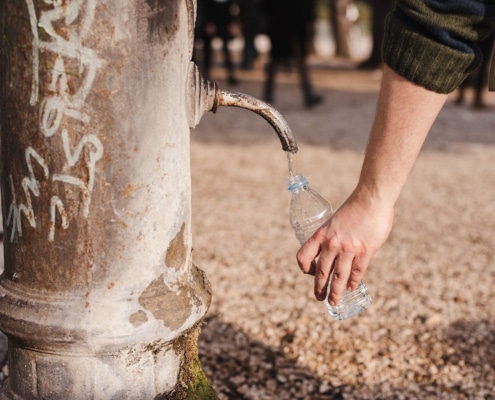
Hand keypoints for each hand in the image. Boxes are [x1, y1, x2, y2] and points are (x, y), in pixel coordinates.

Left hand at [296, 188, 393, 304]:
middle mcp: (331, 244)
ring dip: (335, 292)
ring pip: (338, 277)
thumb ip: (334, 236)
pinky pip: (357, 272)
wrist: (371, 198)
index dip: (304, 267)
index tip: (309, 272)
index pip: (303, 256)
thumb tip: (337, 251)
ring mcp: (348, 249)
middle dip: (319, 288)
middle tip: (319, 298)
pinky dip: (353, 282)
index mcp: (321, 234)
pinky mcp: (365, 252)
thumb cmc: (354, 207)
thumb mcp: (334, 221)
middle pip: (321, 272)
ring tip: (333, 302)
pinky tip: (351, 288)